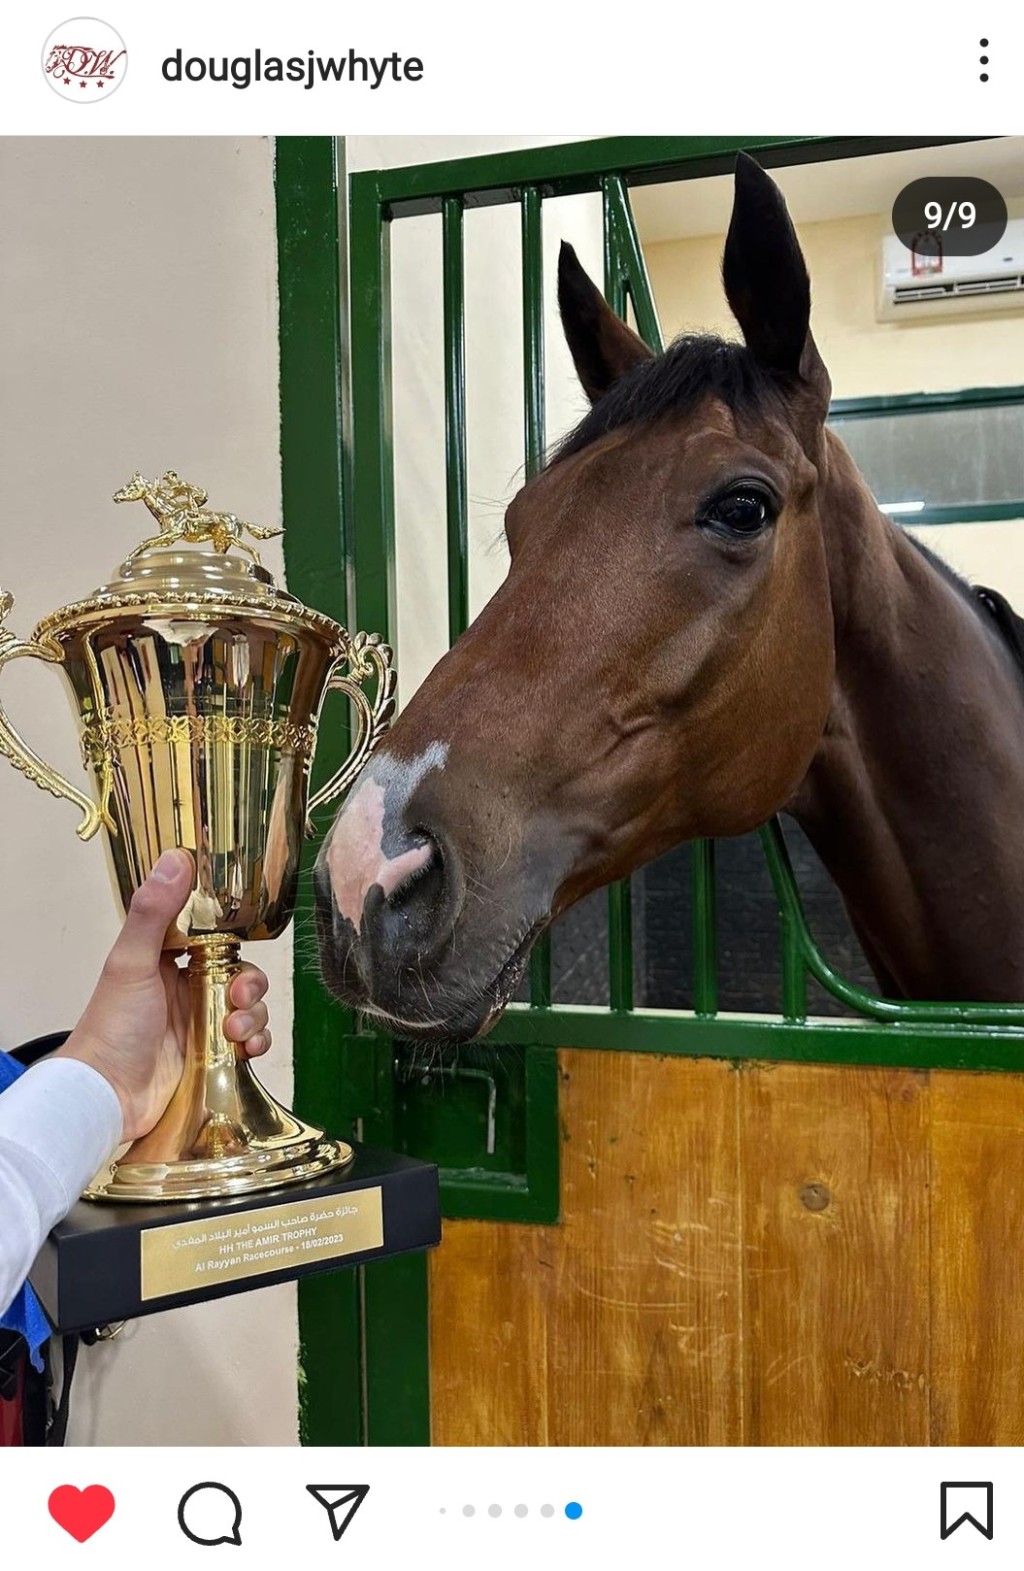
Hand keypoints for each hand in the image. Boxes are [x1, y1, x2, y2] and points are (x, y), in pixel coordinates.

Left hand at [55, 849, 271, 1141]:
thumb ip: (153, 912)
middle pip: (241, 973)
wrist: (109, 1096)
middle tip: (239, 997)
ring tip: (234, 1032)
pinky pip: (253, 1041)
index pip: (215, 939)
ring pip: (252, 1007)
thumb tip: (177, 857)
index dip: (233, 940)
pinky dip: (257, 1042)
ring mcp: (204, 1024)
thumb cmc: (113, 1026)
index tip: (238, 945)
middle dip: (251, 983)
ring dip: (255, 1015)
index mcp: (169, 962)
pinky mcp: (216, 1057)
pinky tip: (245, 1050)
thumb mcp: (131, 962)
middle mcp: (189, 991)